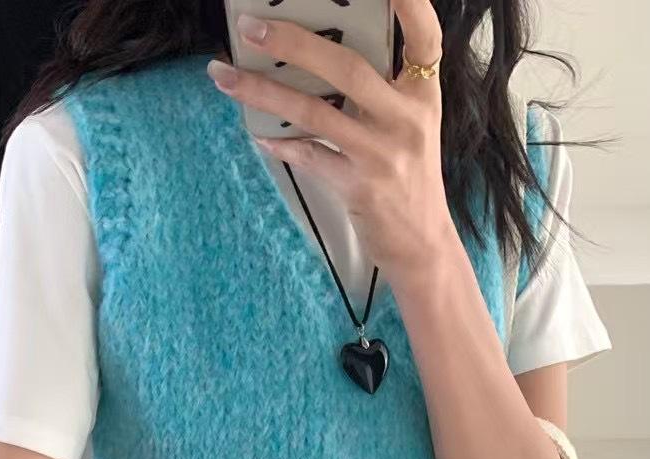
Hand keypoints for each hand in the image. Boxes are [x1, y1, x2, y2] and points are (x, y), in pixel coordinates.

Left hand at [208, 0, 456, 287]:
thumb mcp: (409, 126)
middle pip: (348, 68)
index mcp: (422, 94)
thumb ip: (380, 91)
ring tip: (224, 75)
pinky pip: (310, 156)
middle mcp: (407, 119)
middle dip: (294, 43)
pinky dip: (281, 144)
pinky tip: (258, 134)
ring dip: (263, 92)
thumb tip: (315, 54)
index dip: (411, 4)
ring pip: (315, 112)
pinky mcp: (360, 187)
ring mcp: (382, 154)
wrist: (422, 243)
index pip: (425, 37)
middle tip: (252, 26)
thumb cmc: (408, 177)